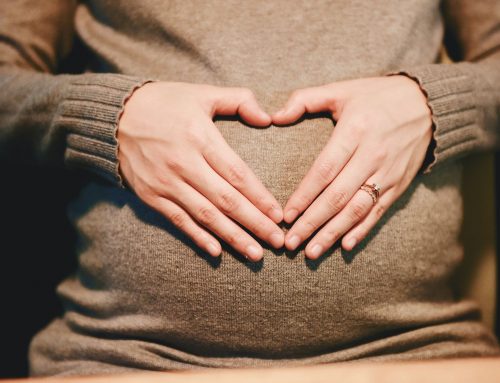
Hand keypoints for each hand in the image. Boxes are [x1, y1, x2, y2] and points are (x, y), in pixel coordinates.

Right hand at [117, 82, 283, 261]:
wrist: (114, 116)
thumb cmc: (164, 103)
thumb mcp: (202, 93)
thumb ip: (238, 100)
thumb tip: (267, 118)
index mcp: (200, 137)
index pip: (237, 174)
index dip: (260, 197)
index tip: (279, 216)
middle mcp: (184, 163)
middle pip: (226, 200)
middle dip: (255, 223)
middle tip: (278, 242)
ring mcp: (166, 183)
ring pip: (206, 216)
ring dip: (233, 237)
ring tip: (256, 254)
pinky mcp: (151, 196)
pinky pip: (178, 221)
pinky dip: (198, 237)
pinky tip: (217, 252)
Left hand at [272, 75, 432, 258]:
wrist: (428, 104)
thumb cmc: (376, 97)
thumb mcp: (341, 89)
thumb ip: (305, 100)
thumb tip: (273, 117)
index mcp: (354, 131)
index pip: (324, 170)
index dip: (304, 195)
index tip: (286, 215)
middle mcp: (372, 155)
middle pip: (338, 196)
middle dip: (312, 222)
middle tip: (291, 243)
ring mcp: (388, 173)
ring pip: (357, 209)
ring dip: (333, 233)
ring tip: (311, 252)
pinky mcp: (399, 184)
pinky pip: (379, 211)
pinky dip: (362, 230)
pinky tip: (345, 246)